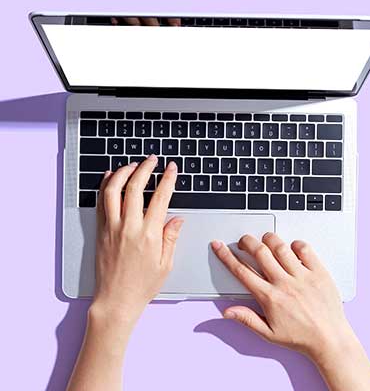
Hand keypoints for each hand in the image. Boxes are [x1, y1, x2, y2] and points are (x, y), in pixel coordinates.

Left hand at [67, 156, 181, 390]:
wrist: (116, 300)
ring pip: (113, 191)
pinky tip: (110, 177)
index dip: (167, 179)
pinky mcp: (100, 232)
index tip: (171, 168)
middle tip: (152, 160)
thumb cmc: (142, 286)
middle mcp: (129, 227)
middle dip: (145, 168)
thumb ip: (171, 237)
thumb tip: (176, 218)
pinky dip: (105, 187)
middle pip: (135, 187)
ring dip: (123, 173)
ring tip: (132, 165)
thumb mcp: (166, 263)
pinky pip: (100, 203)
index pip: (160, 198)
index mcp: (149, 235)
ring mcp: (112, 228)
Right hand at [211, 233, 352, 357]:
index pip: (242, 271)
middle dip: (247, 242)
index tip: (219, 247)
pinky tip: (292, 247)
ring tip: (265, 239)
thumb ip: (247, 319)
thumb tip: (227, 311)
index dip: (227, 257)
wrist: (329, 338)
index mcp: (269, 298)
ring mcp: (302, 276)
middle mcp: (285, 284)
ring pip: (280, 247)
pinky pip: (305, 250)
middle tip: (243, 240)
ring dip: (269, 239)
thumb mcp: (269, 333)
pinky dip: (296, 244)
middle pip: (259, 253)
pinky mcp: (319, 273)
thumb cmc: (301, 337)